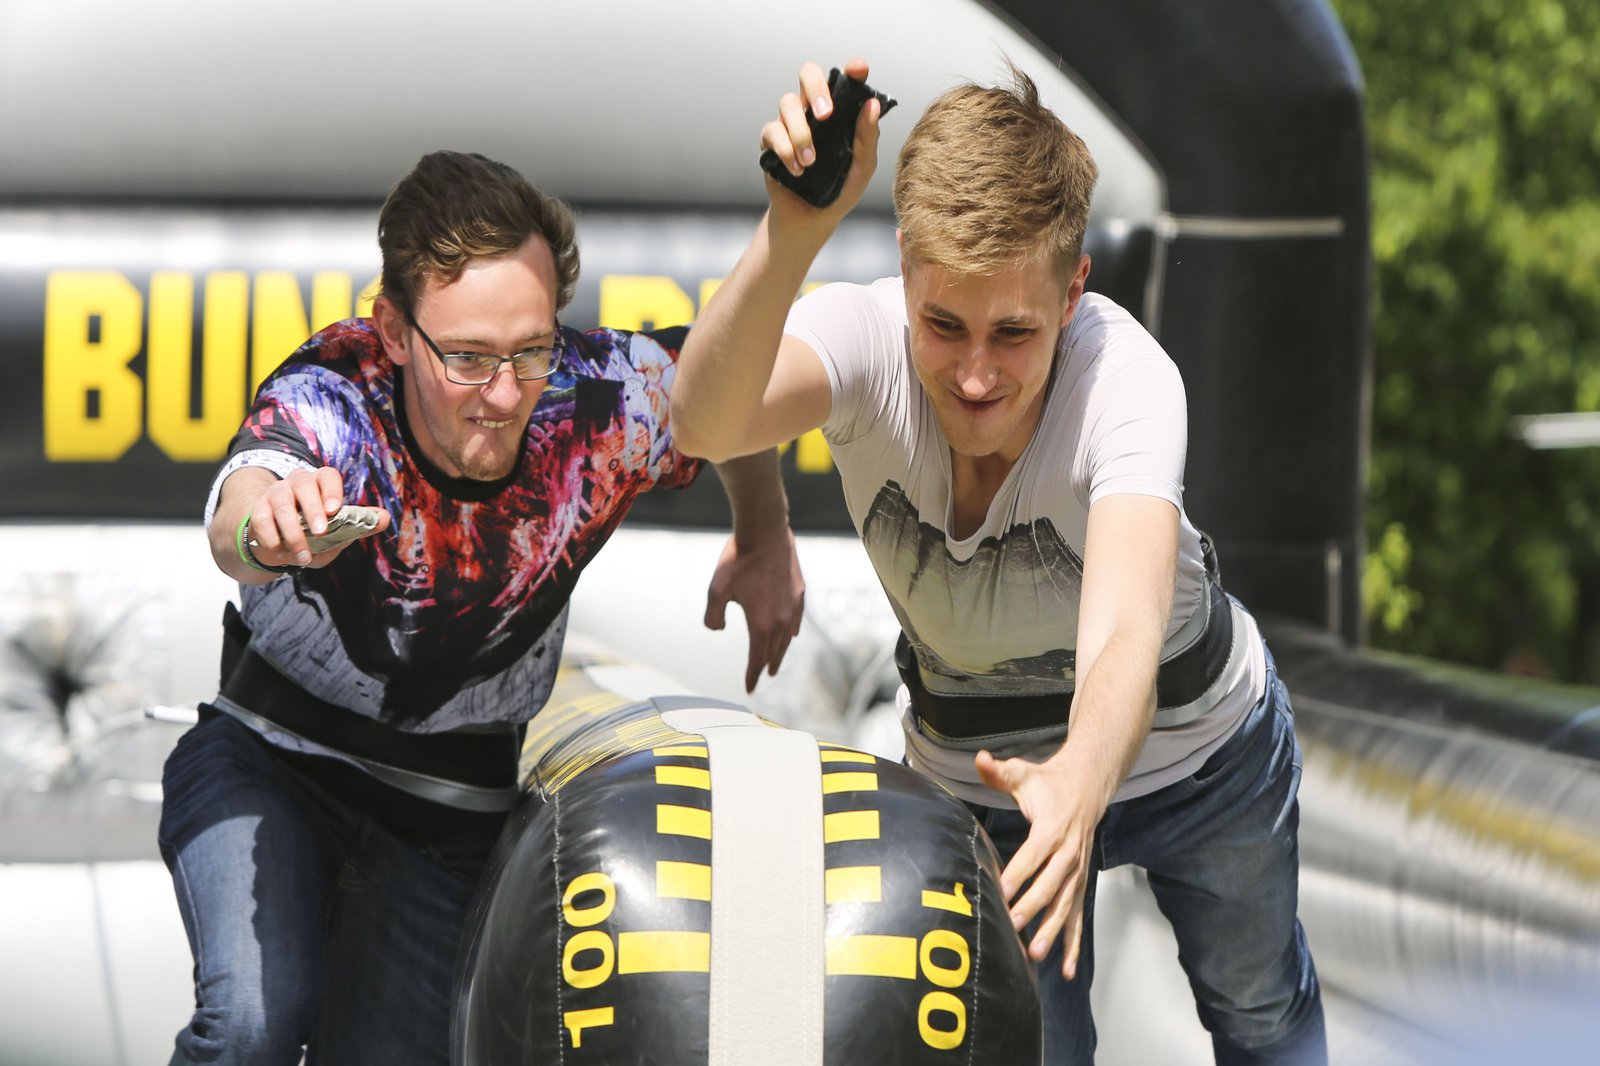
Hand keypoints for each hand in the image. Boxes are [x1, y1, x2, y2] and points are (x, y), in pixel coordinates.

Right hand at [245, 467, 389, 568]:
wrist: (280, 544)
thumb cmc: (315, 533)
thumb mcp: (339, 530)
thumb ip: (360, 524)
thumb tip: (385, 518)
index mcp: (320, 483)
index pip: (327, 475)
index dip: (331, 490)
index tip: (335, 510)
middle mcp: (297, 483)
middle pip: (303, 484)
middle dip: (312, 508)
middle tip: (321, 532)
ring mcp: (275, 494)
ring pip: (281, 504)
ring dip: (293, 532)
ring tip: (303, 556)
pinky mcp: (257, 510)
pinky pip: (260, 520)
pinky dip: (271, 538)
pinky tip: (281, 553)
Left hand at [704, 529, 805, 691]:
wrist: (766, 532)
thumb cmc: (738, 560)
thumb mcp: (715, 589)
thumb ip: (713, 616)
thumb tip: (718, 629)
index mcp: (761, 623)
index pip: (757, 659)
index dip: (752, 676)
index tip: (749, 689)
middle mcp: (781, 620)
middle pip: (774, 653)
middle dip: (767, 668)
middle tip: (763, 679)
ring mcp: (793, 606)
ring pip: (787, 639)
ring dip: (780, 653)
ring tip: (776, 663)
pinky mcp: (799, 593)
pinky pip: (796, 621)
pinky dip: (791, 633)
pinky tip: (790, 634)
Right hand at [761, 57, 881, 225]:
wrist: (813, 219)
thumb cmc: (841, 189)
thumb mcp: (862, 167)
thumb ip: (867, 138)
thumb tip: (872, 105)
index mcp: (840, 111)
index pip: (846, 80)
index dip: (852, 69)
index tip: (857, 69)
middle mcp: (813, 110)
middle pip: (808, 73)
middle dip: (816, 89)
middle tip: (826, 114)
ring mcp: (791, 122)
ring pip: (787, 103)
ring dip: (800, 132)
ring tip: (811, 161)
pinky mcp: (771, 140)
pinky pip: (772, 131)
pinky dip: (785, 149)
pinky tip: (797, 170)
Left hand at [976, 749, 1101, 978]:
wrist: (1087, 786)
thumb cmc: (1049, 783)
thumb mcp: (1024, 773)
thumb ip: (1000, 771)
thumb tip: (981, 759)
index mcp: (1052, 828)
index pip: (1034, 854)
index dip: (1018, 873)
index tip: (1001, 892)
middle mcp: (1069, 853)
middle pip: (1051, 884)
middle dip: (1032, 907)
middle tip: (1014, 927)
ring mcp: (1077, 871)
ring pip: (1065, 906)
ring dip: (1052, 931)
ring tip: (1036, 954)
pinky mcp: (1080, 883)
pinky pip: (1078, 917)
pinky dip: (1073, 943)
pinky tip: (1067, 968)